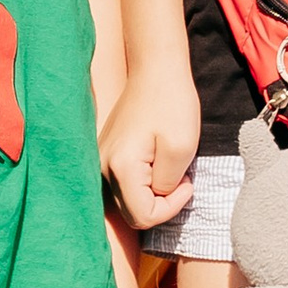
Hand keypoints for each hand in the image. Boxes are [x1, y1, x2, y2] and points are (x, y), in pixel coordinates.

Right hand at [100, 66, 196, 230]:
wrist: (156, 71)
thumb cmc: (172, 104)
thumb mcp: (181, 148)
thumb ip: (167, 185)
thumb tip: (157, 197)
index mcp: (120, 168)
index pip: (144, 216)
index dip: (172, 206)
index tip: (187, 181)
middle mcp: (101, 168)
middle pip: (132, 214)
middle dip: (161, 203)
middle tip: (179, 176)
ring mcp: (100, 161)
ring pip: (128, 202)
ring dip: (152, 193)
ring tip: (167, 167)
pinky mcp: (105, 155)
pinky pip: (124, 186)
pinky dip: (143, 183)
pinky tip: (155, 162)